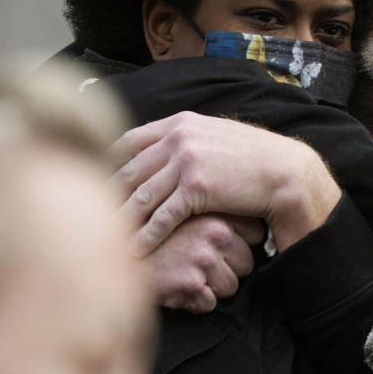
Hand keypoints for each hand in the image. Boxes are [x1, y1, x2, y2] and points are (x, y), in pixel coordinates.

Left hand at [110, 111, 340, 256]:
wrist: (284, 171)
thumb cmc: (253, 158)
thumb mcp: (215, 136)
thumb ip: (185, 139)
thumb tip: (159, 151)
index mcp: (180, 123)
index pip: (130, 141)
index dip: (108, 163)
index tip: (92, 183)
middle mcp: (179, 138)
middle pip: (129, 170)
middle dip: (107, 197)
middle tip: (88, 219)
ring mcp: (187, 161)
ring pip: (140, 196)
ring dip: (119, 220)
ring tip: (103, 240)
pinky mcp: (197, 188)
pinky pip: (161, 216)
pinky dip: (144, 236)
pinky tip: (133, 250)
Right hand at [141, 213, 263, 312]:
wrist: (116, 253)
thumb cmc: (156, 235)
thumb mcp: (188, 213)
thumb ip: (218, 217)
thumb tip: (258, 228)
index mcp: (219, 214)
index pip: (257, 234)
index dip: (241, 244)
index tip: (224, 246)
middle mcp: (215, 233)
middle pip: (247, 264)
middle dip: (228, 270)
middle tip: (199, 264)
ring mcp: (204, 258)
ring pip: (231, 287)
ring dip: (212, 288)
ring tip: (187, 274)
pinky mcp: (192, 282)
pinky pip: (210, 304)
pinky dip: (195, 302)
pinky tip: (177, 287)